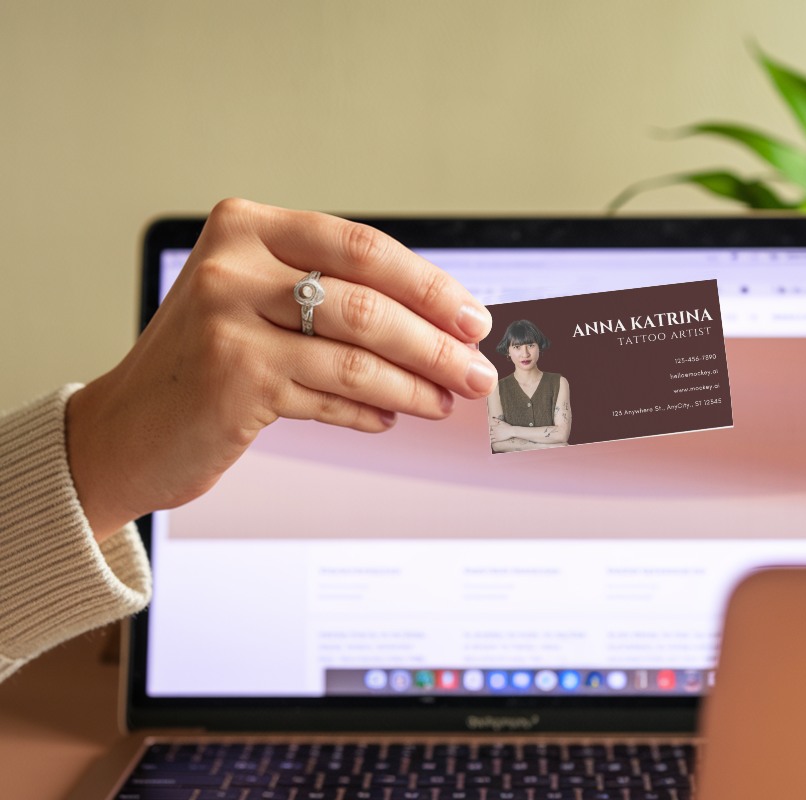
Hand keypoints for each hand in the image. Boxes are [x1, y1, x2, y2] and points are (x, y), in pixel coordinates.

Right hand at [66, 199, 497, 540]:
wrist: (125, 428)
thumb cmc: (205, 361)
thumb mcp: (257, 303)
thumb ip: (331, 297)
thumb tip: (436, 323)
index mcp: (248, 228)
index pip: (364, 248)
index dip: (429, 286)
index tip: (472, 319)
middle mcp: (234, 266)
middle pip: (368, 303)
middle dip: (435, 343)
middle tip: (476, 371)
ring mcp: (229, 324)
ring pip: (356, 355)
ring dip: (415, 384)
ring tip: (445, 401)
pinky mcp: (232, 382)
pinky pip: (329, 398)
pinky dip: (369, 410)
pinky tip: (390, 417)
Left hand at [489, 417, 514, 443]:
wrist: (511, 431)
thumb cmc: (507, 426)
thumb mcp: (502, 422)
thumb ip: (497, 420)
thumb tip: (493, 418)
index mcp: (495, 427)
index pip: (490, 427)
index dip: (490, 428)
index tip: (489, 429)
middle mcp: (494, 431)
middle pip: (489, 432)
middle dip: (489, 433)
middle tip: (488, 433)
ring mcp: (495, 435)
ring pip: (490, 436)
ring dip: (489, 437)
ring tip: (488, 438)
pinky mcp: (497, 439)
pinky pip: (492, 440)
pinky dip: (490, 441)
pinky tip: (490, 441)